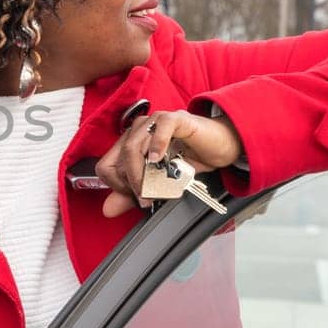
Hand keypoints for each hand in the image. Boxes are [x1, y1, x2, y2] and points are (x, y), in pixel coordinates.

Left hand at [97, 109, 241, 218]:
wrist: (220, 146)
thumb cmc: (190, 159)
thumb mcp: (159, 182)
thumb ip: (133, 193)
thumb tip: (107, 209)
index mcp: (129, 143)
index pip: (106, 166)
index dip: (118, 186)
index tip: (137, 196)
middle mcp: (137, 130)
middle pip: (120, 158)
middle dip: (132, 183)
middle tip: (147, 198)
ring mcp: (154, 122)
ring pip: (134, 147)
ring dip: (142, 173)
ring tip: (155, 187)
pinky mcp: (175, 118)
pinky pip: (160, 127)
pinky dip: (157, 144)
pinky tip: (159, 158)